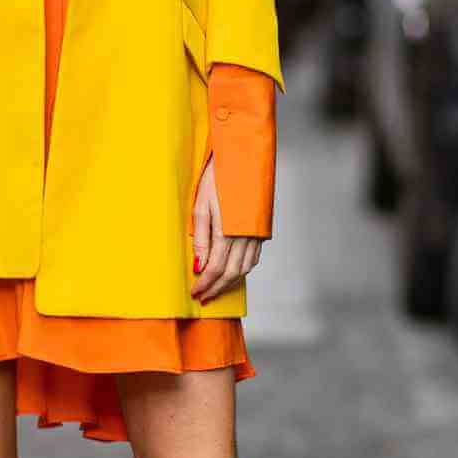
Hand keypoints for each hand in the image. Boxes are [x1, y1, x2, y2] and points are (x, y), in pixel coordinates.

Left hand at [190, 154, 262, 303]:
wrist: (243, 159)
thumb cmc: (218, 178)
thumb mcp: (201, 206)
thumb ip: (201, 238)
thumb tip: (198, 265)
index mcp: (228, 231)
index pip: (215, 268)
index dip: (205, 284)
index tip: (195, 293)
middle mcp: (245, 236)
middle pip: (231, 274)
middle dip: (216, 288)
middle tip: (204, 297)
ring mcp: (256, 234)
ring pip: (244, 269)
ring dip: (230, 282)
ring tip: (215, 289)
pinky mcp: (261, 231)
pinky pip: (253, 258)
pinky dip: (242, 270)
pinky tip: (232, 272)